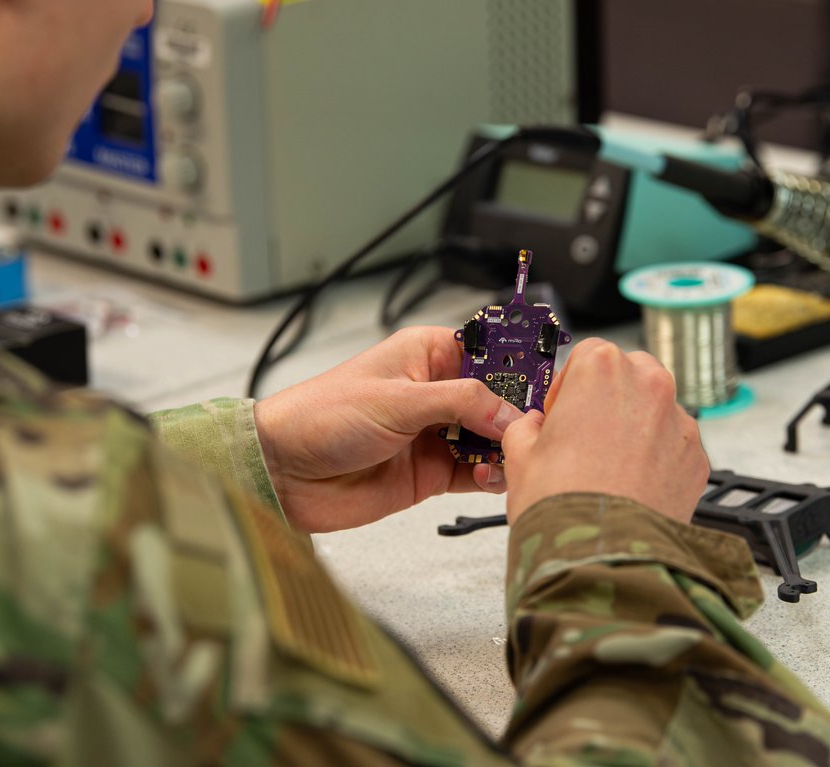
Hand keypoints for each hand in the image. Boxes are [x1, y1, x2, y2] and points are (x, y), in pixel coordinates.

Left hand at [253, 326, 522, 531]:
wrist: (281, 473)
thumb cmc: (320, 417)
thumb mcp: (398, 401)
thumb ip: (461, 404)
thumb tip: (510, 413)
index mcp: (428, 355)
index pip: (491, 352)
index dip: (521, 366)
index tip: (548, 384)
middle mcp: (437, 392)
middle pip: (499, 400)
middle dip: (519, 415)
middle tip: (536, 430)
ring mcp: (436, 434)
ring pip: (493, 439)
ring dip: (506, 449)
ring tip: (510, 458)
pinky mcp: (432, 473)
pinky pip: (476, 472)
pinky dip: (491, 477)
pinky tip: (492, 477)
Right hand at [501, 338, 708, 523]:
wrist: (601, 557)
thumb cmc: (562, 504)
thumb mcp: (519, 455)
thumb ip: (526, 428)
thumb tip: (533, 429)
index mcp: (602, 369)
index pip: (587, 354)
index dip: (569, 385)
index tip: (560, 412)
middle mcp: (649, 386)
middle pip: (629, 374)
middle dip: (608, 399)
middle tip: (584, 436)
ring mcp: (679, 422)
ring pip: (655, 410)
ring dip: (635, 427)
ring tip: (607, 468)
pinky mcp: (697, 458)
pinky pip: (673, 446)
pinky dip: (656, 459)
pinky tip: (630, 487)